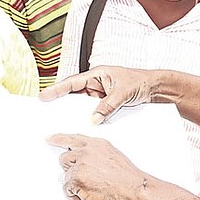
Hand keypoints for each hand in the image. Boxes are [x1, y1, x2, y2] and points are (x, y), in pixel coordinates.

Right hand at [39, 66, 155, 123]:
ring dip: (76, 113)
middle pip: (75, 94)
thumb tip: (94, 120)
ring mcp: (101, 94)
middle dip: (61, 103)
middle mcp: (97, 83)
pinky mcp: (107, 103)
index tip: (43, 96)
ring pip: (83, 104)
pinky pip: (94, 110)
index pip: (73, 82)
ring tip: (61, 123)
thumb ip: (108, 106)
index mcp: (98, 74)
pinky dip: (89, 117)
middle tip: (46, 114)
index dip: (57, 89)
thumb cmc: (141, 81)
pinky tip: (84, 126)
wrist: (156, 87)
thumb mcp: (123, 93)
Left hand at [48, 133, 146, 199]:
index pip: (74, 138)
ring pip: (66, 177)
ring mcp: (81, 165)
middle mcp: (87, 151)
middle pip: (64, 158)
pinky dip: (78, 198)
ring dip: (76, 186)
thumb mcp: (115, 158)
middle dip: (70, 170)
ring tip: (93, 191)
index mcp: (98, 145)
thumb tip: (90, 164)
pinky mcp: (76, 179)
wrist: (136, 190)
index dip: (59, 138)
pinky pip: (68, 191)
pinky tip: (91, 197)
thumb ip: (98, 156)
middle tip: (80, 179)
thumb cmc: (129, 179)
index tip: (50, 138)